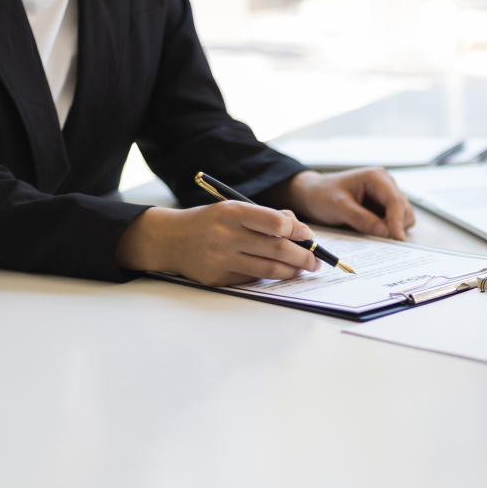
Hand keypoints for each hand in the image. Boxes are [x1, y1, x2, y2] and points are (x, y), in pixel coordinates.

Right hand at [115, 203, 321, 285]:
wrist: (170, 239)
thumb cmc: (210, 222)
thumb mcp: (234, 208)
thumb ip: (267, 216)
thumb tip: (301, 230)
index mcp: (232, 213)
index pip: (276, 223)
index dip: (298, 231)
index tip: (308, 236)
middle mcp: (226, 236)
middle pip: (278, 250)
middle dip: (304, 257)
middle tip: (316, 260)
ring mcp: (221, 259)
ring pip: (269, 270)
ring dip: (293, 271)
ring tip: (303, 269)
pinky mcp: (218, 278)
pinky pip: (253, 279)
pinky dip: (270, 276)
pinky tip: (278, 272)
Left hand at [266, 169, 415, 240]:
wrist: (311, 194)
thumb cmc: (322, 194)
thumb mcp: (338, 207)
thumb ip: (361, 218)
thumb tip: (383, 231)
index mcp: (376, 177)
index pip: (395, 200)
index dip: (398, 220)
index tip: (397, 238)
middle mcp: (385, 184)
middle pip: (404, 208)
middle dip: (396, 225)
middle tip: (379, 238)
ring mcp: (384, 195)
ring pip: (403, 216)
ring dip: (393, 228)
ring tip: (371, 232)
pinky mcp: (382, 206)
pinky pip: (394, 220)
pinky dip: (388, 229)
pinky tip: (373, 231)